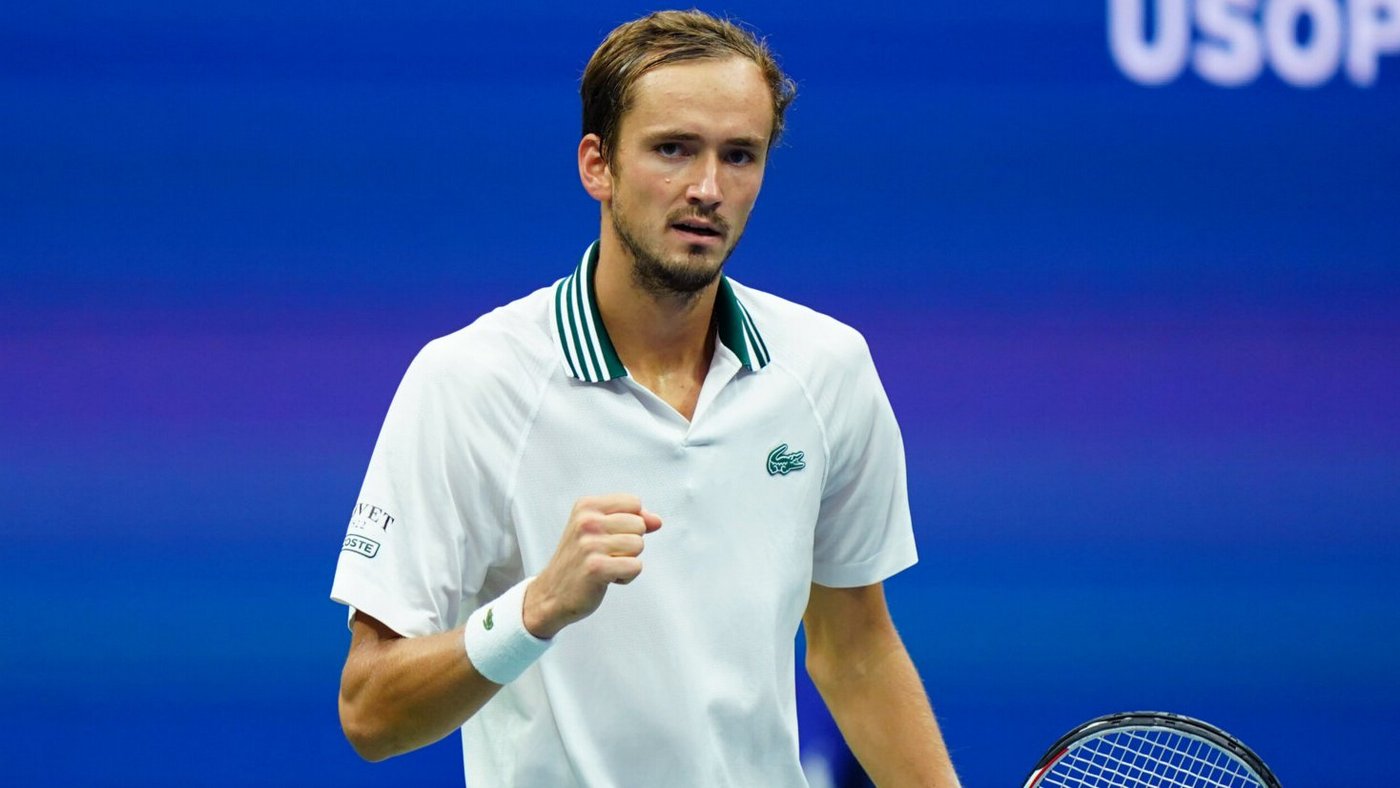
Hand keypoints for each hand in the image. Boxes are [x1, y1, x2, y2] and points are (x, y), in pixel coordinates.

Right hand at [523, 494, 662, 638]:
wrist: (551, 593)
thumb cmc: (579, 560)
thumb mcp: (599, 530)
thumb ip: (630, 519)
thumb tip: (657, 521)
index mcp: (586, 506)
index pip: (634, 503)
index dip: (632, 522)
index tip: (612, 535)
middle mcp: (586, 521)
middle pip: (639, 524)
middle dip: (630, 543)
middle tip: (606, 554)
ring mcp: (590, 544)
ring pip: (638, 545)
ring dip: (628, 561)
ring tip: (607, 565)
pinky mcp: (596, 567)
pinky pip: (636, 566)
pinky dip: (626, 576)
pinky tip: (607, 578)